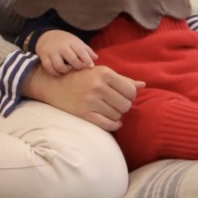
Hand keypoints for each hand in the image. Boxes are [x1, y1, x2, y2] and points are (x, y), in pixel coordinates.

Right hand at [22, 64, 139, 131]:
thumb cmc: (81, 77)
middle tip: (116, 104)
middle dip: (123, 106)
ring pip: (117, 115)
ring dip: (117, 115)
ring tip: (110, 110)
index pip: (131, 91)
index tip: (123, 96)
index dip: (130, 96)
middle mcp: (98, 86)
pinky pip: (108, 124)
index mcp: (104, 73)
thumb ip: (123, 79)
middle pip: (126, 105)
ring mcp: (91, 101)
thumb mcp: (101, 73)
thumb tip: (143, 85)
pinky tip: (113, 122)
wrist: (54, 84)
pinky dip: (114, 125)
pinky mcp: (84, 113)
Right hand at [36, 31, 96, 75]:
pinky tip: (59, 72)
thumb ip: (86, 50)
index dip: (87, 60)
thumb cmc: (66, 41)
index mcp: (71, 42)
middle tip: (78, 68)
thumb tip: (96, 58)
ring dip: (65, 70)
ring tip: (68, 69)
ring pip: (59, 65)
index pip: (81, 51)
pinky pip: (49, 68)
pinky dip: (54, 72)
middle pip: (72, 59)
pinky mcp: (44, 56)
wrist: (46, 36)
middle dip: (77, 66)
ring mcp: (52, 52)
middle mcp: (61, 46)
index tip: (91, 67)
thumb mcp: (76, 42)